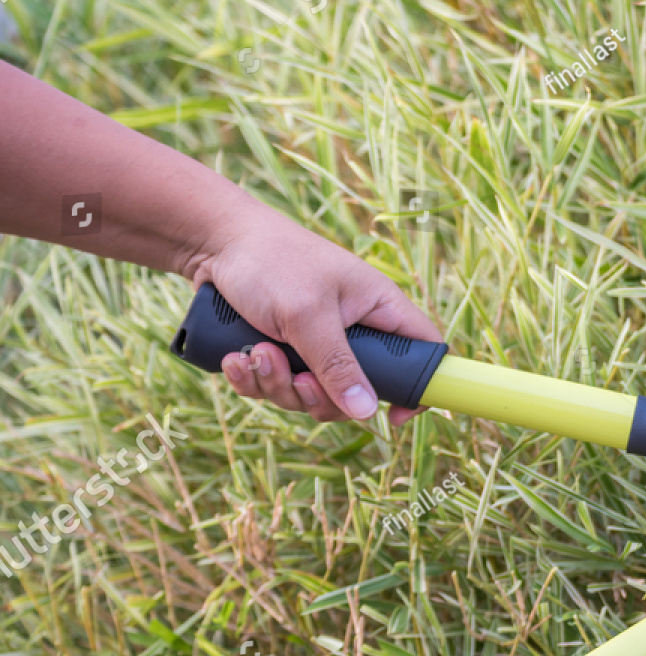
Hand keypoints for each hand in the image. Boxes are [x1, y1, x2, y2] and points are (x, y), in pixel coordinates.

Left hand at [189, 203, 441, 424]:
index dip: (418, 388)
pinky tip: (234, 360)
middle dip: (319, 396)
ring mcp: (316, 343)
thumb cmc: (270, 260)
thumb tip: (366, 413)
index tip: (392, 416)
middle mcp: (354, 329)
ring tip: (254, 353)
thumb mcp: (307, 315)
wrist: (211, 239)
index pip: (423, 353)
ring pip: (312, 394)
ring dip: (277, 385)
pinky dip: (254, 380)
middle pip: (359, 391)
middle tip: (296, 379)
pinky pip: (277, 387)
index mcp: (379, 309)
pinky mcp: (283, 350)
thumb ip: (337, 365)